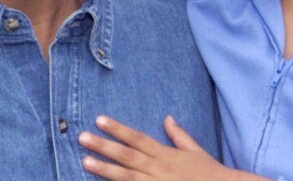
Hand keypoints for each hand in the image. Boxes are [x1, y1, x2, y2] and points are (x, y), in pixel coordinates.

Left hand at [78, 115, 267, 179]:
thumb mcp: (195, 152)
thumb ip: (179, 136)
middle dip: (104, 147)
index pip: (136, 138)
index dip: (117, 129)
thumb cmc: (210, 175)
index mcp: (165, 155)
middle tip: (82, 138)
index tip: (98, 119)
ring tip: (85, 162)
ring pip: (127, 178)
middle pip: (127, 156)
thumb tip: (167, 118)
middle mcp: (159, 169)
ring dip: (105, 170)